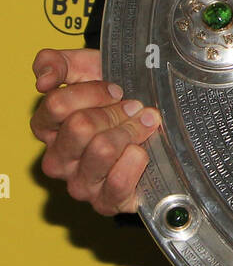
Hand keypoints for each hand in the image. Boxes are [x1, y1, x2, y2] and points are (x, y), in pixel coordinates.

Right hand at [30, 47, 159, 215]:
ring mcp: (81, 184)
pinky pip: (117, 183)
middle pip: (79, 126)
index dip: (93, 92)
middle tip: (135, 107)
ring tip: (145, 124)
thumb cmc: (120, 96)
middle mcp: (59, 159)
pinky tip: (144, 152)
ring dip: (131, 131)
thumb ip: (56, 63)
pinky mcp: (107, 202)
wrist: (156, 118)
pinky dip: (136, 161)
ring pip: (101, 150)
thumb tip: (44, 80)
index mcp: (49, 128)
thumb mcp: (89, 68)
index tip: (117, 88)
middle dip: (115, 111)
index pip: (56, 105)